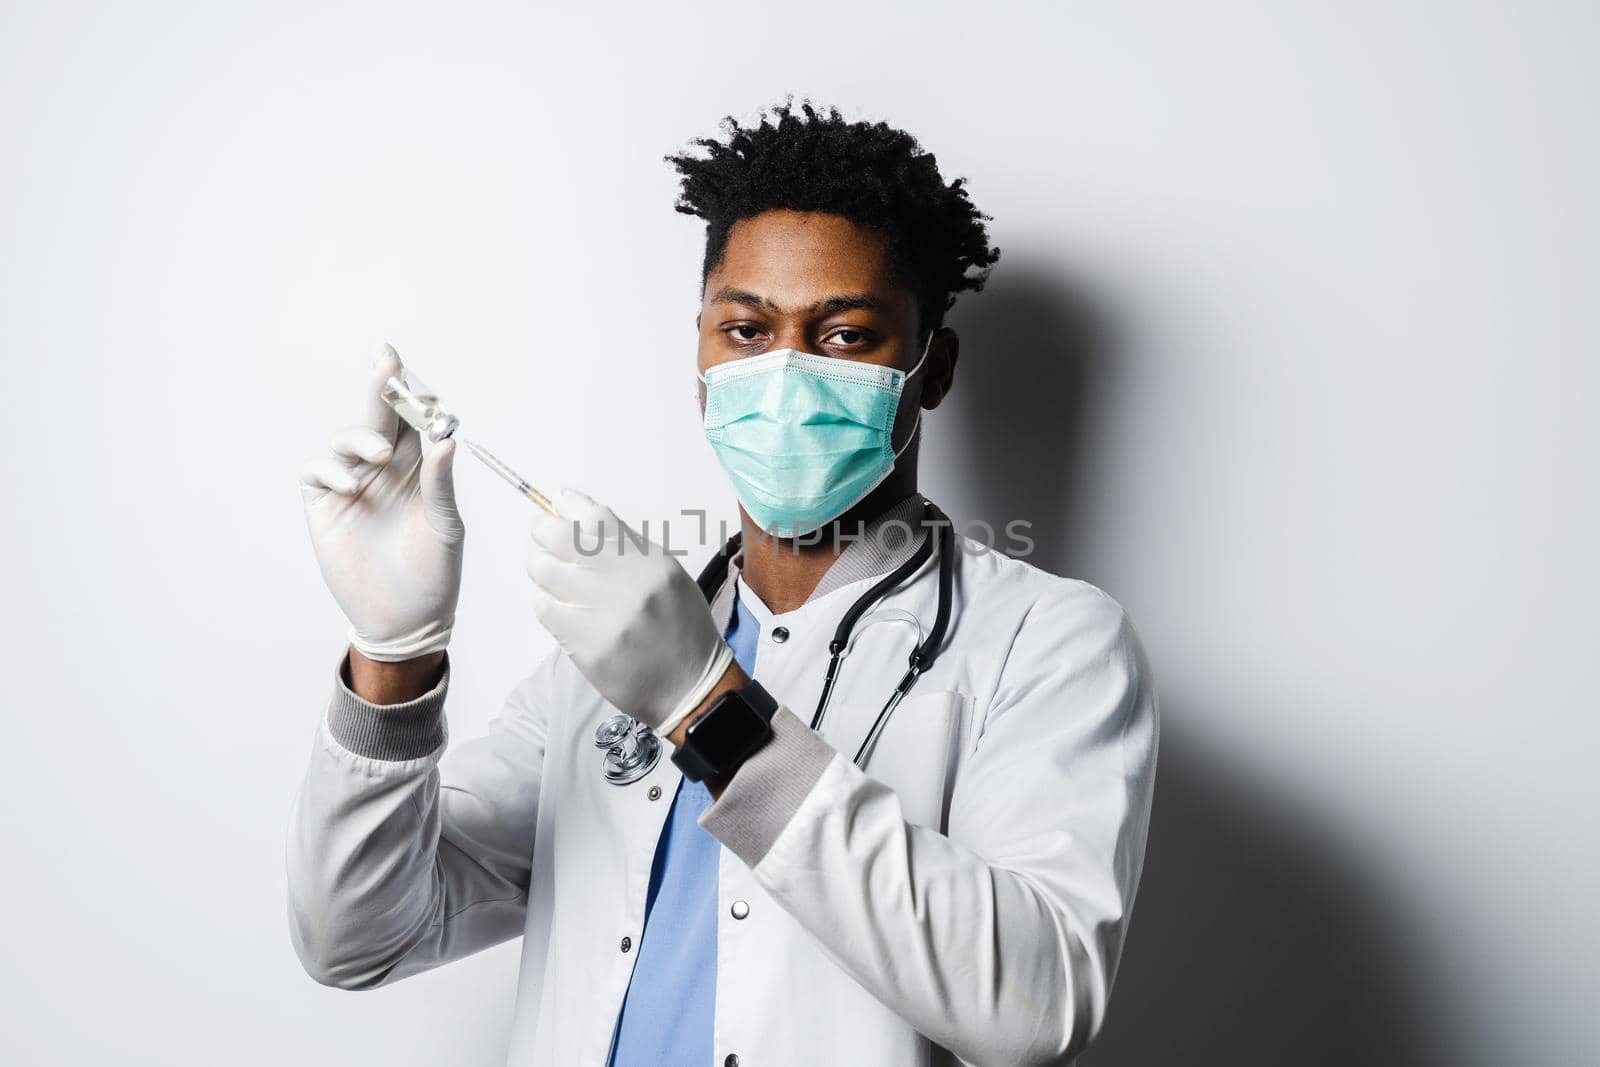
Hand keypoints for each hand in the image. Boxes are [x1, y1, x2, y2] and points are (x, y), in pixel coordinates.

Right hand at [299, 344, 463, 661]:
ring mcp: (352, 485)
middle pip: (377, 418)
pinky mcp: (325, 506)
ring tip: (378, 454)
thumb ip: (440, 484)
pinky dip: (330, 469)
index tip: (394, 358)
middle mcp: (382, 469)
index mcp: (417, 468)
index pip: (409, 419)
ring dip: (359, 436)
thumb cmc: (434, 571)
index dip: (402, 389)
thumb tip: (447, 440)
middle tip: (384, 361)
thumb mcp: (445, 526)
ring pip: (345, 440)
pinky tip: (350, 485)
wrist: (406, 618)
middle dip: (378, 388)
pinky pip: (318, 471)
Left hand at [526, 490, 732, 732]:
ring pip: (545, 572)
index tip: (556, 505)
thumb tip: (577, 511)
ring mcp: (606, 616)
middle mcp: (629, 583)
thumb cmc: (679, 627)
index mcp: (652, 562)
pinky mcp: (587, 647)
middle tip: (546, 542)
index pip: (596, 518)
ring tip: (558, 581)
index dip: (568, 507)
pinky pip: (545, 609)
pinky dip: (548, 604)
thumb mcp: (667, 575)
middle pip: (560, 538)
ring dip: (544, 571)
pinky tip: (563, 611)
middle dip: (544, 534)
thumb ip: (626, 546)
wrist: (691, 686)